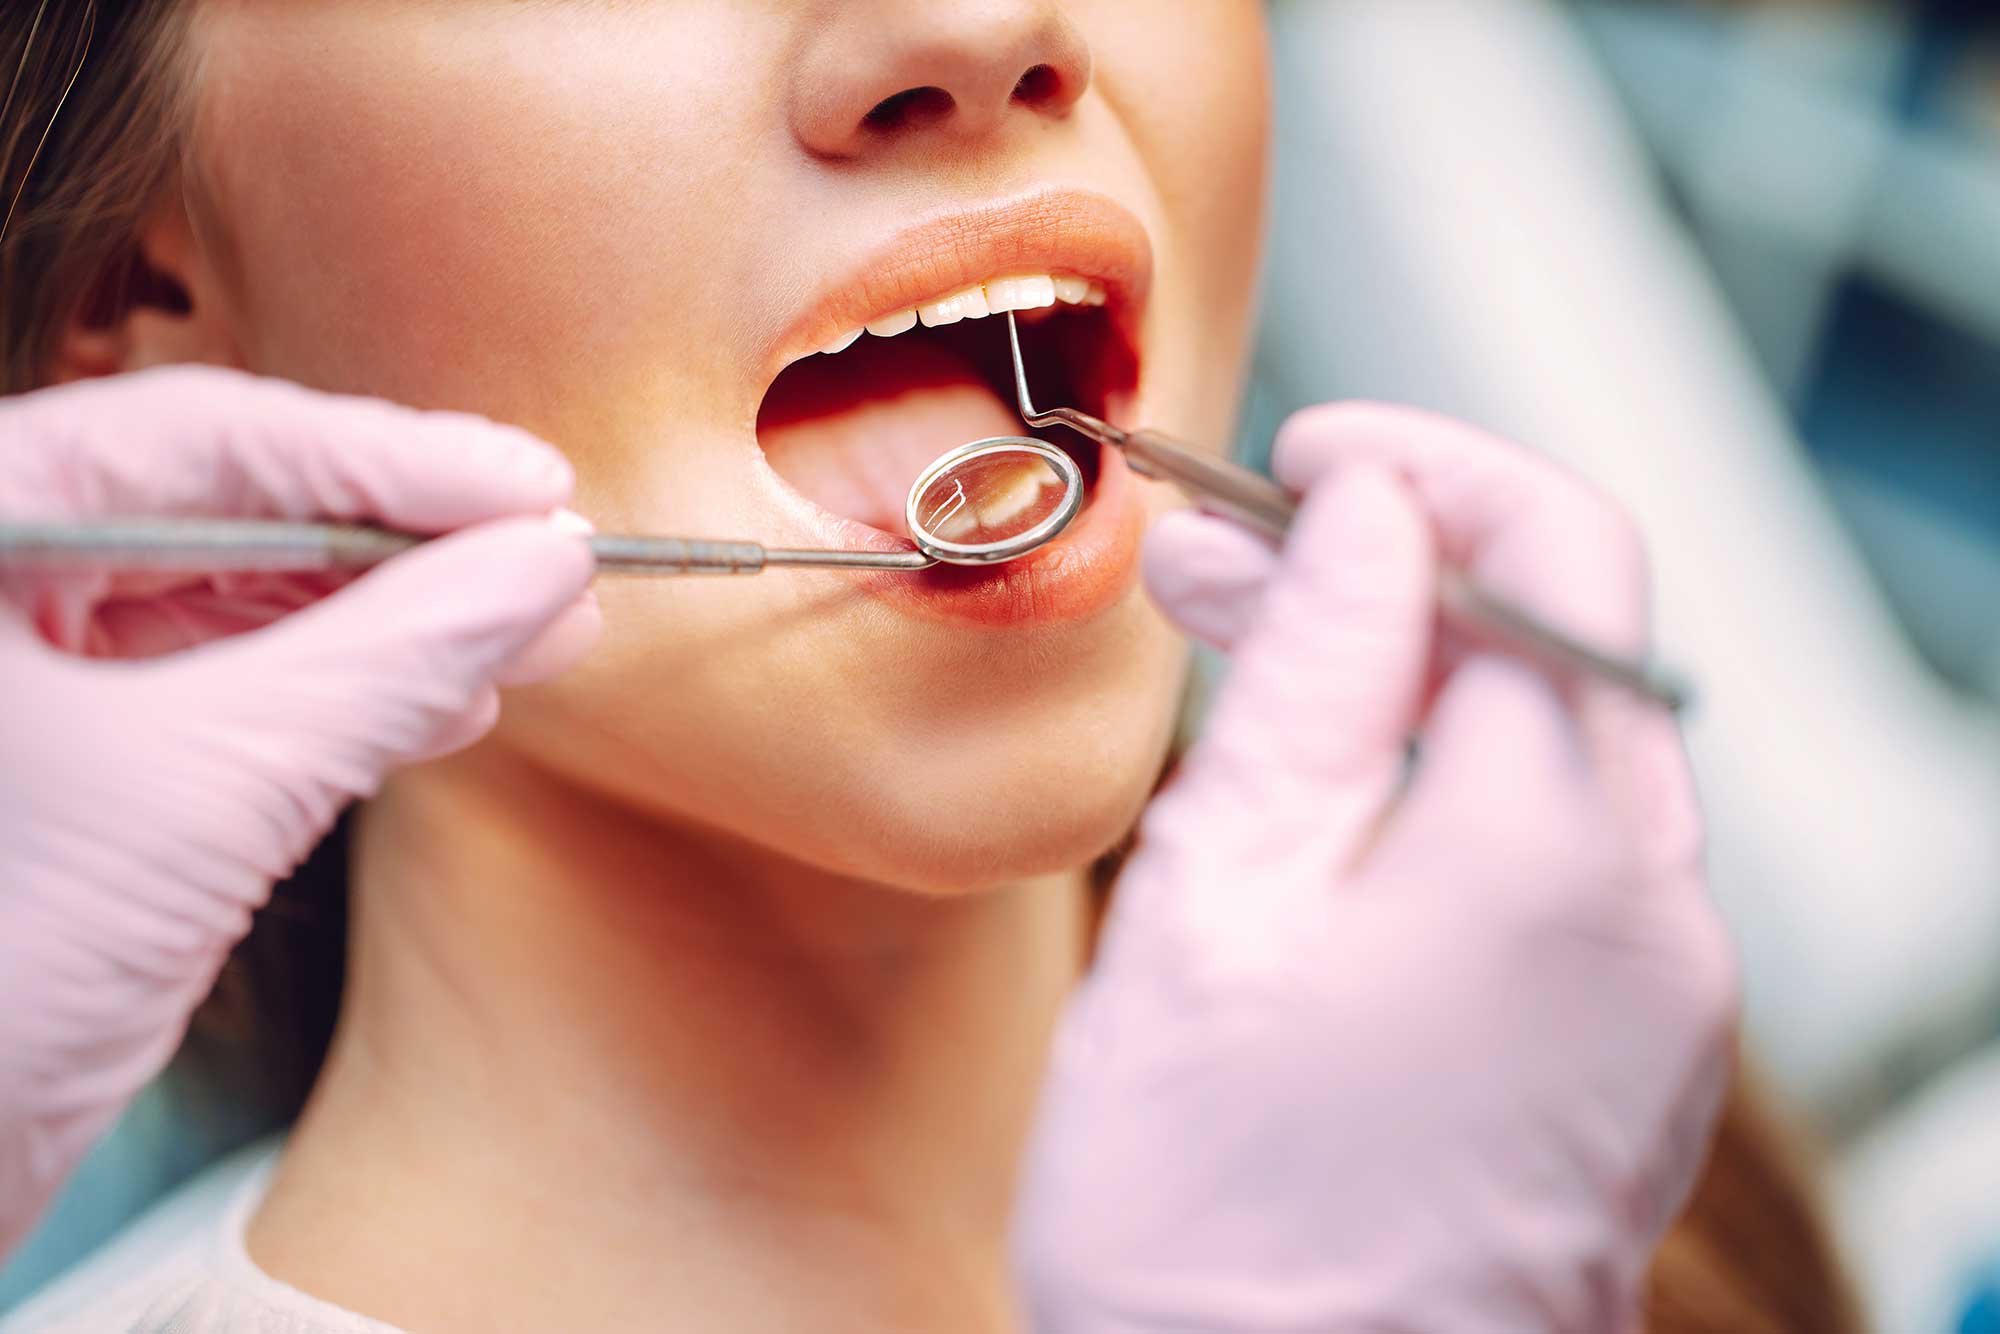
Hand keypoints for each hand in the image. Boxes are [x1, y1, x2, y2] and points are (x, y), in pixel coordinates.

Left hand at [0, 368, 597, 1257]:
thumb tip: (543, 568)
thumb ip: (388, 658)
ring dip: (398, 620)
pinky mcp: (81, 752)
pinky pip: (232, 683)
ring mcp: (29, 663)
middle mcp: (2, 573)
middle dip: (410, 542)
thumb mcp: (209, 790)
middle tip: (549, 558)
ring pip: (243, 596)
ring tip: (532, 632)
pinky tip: (447, 701)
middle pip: (234, 505)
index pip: (207, 438)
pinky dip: (347, 691)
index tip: (530, 489)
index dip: (391, 456)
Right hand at [1015, 405, 1736, 1332]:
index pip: (1553, 549)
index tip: (1302, 464)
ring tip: (1249, 682)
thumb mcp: (1219, 899)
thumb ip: (1310, 675)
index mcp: (1560, 850)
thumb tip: (1368, 518)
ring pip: (1552, 754)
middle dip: (1395, 577)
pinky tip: (1326, 819)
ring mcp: (1657, 1000)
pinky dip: (1448, 800)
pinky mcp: (1624, 1062)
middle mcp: (1655, 914)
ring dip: (1410, 687)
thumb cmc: (1217, 1224)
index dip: (1423, 470)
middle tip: (1222, 570)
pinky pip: (1557, 866)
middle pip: (1557, 646)